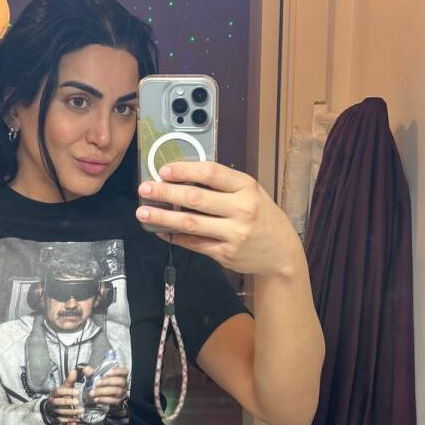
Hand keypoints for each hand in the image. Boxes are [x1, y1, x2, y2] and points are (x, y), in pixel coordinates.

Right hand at [46, 368, 82, 422]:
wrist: (50, 408)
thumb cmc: (60, 396)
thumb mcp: (64, 387)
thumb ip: (70, 380)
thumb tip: (74, 371)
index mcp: (54, 393)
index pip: (59, 391)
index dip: (68, 391)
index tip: (77, 392)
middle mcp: (52, 402)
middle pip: (58, 402)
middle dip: (68, 402)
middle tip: (78, 402)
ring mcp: (54, 411)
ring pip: (61, 412)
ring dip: (72, 412)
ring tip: (82, 410)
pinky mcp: (56, 419)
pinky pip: (62, 420)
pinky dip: (70, 419)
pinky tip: (78, 418)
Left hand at [82, 365, 128, 408]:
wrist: (101, 396)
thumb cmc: (101, 384)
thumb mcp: (95, 376)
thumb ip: (91, 372)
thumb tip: (87, 369)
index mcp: (120, 375)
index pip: (124, 371)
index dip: (117, 371)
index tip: (107, 373)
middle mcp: (123, 384)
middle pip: (120, 381)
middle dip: (108, 382)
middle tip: (97, 383)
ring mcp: (122, 393)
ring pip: (116, 391)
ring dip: (103, 391)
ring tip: (94, 392)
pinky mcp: (118, 401)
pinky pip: (113, 401)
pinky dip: (103, 399)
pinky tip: (96, 398)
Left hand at [136, 160, 302, 278]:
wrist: (281, 253)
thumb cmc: (263, 217)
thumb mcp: (252, 193)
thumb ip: (224, 185)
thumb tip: (183, 178)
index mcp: (247, 187)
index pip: (211, 173)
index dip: (184, 170)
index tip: (163, 170)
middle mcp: (242, 209)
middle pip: (196, 197)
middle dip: (165, 192)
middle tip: (144, 189)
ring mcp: (234, 234)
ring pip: (190, 223)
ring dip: (163, 217)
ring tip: (143, 213)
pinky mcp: (226, 254)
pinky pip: (194, 243)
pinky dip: (175, 237)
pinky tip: (161, 231)